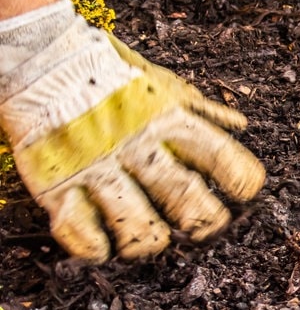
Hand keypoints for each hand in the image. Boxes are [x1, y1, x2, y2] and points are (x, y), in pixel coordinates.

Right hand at [0, 0, 263, 260]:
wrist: (45, 61)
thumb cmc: (111, 74)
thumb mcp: (163, 85)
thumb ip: (202, 110)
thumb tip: (239, 125)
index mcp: (168, 121)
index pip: (219, 155)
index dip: (239, 179)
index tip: (244, 192)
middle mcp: (136, 147)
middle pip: (184, 197)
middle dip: (203, 220)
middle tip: (204, 226)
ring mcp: (96, 168)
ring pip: (136, 224)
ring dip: (151, 240)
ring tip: (154, 238)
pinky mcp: (57, 184)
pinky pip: (78, 228)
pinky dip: (95, 246)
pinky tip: (105, 247)